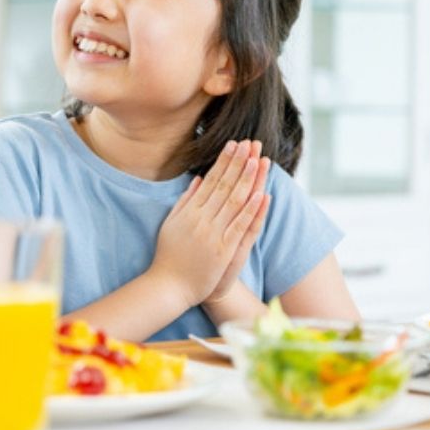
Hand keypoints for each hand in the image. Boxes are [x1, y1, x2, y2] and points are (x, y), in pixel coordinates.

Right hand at [148, 140, 266, 308]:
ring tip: (258, 160)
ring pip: (234, 201)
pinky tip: (261, 195)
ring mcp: (212, 234)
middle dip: (238, 163)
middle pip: (224, 186)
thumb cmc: (170, 256)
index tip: (234, 145)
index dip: (224, 162)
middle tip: (250, 143)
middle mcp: (201, 219)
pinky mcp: (223, 250)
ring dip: (247, 179)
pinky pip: (239, 226)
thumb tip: (197, 179)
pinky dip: (251, 210)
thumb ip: (185, 201)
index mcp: (190, 211)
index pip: (211, 180)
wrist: (169, 286)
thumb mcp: (172, 223)